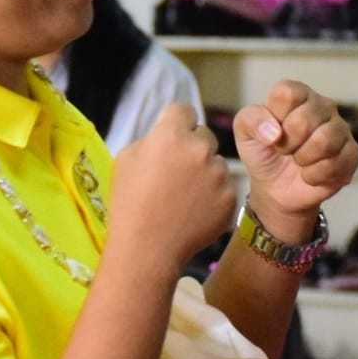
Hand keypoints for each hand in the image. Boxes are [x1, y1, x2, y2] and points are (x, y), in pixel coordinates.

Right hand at [109, 104, 238, 271]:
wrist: (147, 249)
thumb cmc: (129, 203)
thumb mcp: (127, 159)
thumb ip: (152, 139)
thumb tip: (167, 134)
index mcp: (172, 135)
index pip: (184, 110)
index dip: (176, 123)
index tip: (172, 137)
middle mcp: (200, 149)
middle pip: (204, 135)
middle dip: (192, 147)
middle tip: (176, 172)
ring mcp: (219, 174)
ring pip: (215, 162)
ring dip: (204, 172)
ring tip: (183, 197)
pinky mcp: (230, 197)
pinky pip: (223, 187)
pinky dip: (213, 195)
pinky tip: (194, 210)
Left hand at [234, 82, 357, 233]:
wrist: (276, 187)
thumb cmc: (263, 152)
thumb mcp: (244, 133)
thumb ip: (250, 120)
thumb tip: (274, 132)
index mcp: (297, 94)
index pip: (287, 93)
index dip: (274, 118)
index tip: (271, 132)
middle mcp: (322, 106)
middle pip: (304, 120)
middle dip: (287, 144)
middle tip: (284, 150)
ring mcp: (340, 129)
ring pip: (325, 141)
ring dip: (303, 159)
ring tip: (298, 161)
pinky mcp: (351, 154)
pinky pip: (337, 163)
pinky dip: (315, 175)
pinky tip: (310, 174)